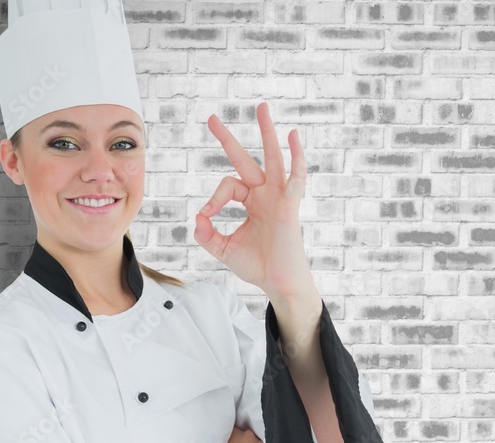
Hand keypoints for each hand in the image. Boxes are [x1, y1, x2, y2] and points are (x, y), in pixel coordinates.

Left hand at [193, 102, 314, 300]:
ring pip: (272, 158)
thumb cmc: (257, 267)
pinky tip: (294, 137)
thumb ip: (207, 234)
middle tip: (211, 118)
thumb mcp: (223, 249)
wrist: (278, 283)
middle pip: (246, 160)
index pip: (228, 186)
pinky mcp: (290, 204)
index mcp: (252, 203)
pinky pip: (296, 176)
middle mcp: (265, 195)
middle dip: (227, 140)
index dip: (214, 197)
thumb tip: (198, 217)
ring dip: (267, 133)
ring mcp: (279, 197)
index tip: (207, 215)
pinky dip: (297, 157)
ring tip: (261, 108)